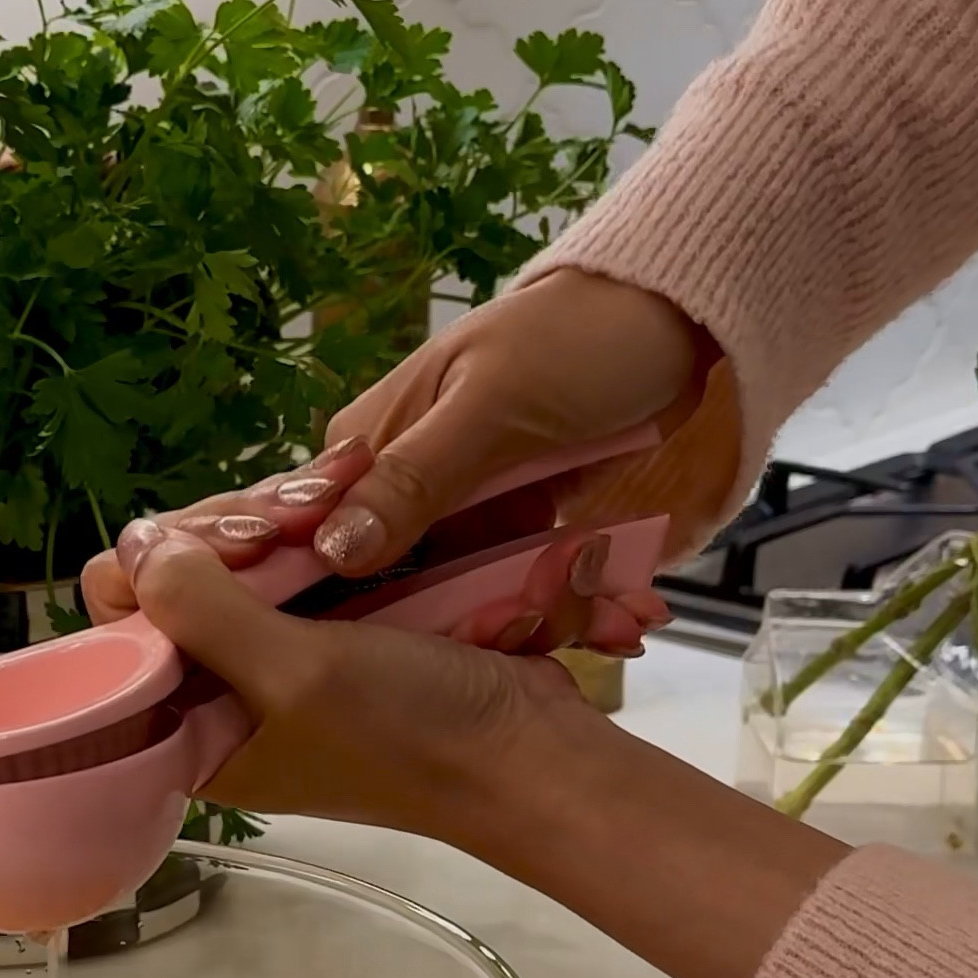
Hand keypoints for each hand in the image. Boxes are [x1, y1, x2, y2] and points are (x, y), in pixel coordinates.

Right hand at [84, 270, 723, 648]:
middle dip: (465, 632)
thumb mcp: (493, 406)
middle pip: (390, 594)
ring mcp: (453, 514)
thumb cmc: (571, 342)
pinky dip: (570, 602)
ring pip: (463, 600)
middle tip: (542, 648)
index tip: (387, 662)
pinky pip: (519, 587)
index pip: (309, 546)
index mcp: (362, 451)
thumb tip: (330, 551)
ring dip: (538, 619)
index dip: (329, 612)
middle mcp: (393, 491)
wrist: (668, 315)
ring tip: (619, 626)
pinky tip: (626, 615)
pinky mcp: (507, 530)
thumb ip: (414, 480)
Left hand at [131, 526, 846, 977]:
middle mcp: (228, 700)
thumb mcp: (294, 674)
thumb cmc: (412, 734)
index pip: (120, 644)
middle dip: (218, 536)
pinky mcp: (338, 631)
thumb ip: (204, 612)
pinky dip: (312, 528)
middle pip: (177, 591)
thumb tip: (136, 548)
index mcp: (195, 734)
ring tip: (320, 490)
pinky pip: (299, 564)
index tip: (207, 548)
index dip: (147, 582)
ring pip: (239, 567)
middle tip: (281, 516)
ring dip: (269, 521)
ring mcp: (287, 662)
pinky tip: (337, 490)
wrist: (530, 753)